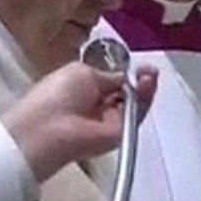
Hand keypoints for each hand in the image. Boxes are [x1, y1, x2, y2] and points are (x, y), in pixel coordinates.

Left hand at [0, 62, 157, 182]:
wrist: (50, 130)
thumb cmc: (57, 95)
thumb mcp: (83, 72)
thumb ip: (110, 76)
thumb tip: (126, 78)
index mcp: (83, 90)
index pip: (113, 82)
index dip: (127, 74)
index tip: (140, 66)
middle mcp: (97, 106)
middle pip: (127, 93)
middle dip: (140, 80)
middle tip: (150, 71)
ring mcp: (109, 121)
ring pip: (135, 103)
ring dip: (145, 88)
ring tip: (151, 75)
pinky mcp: (120, 134)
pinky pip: (137, 115)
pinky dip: (145, 100)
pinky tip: (148, 84)